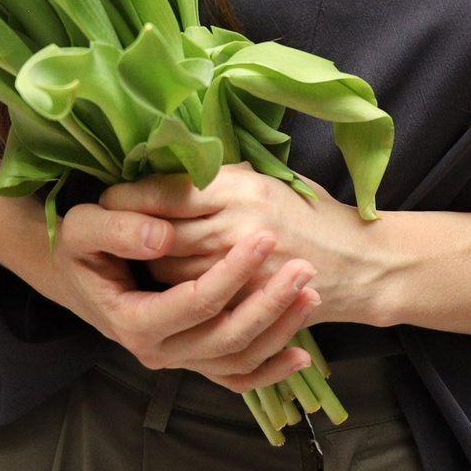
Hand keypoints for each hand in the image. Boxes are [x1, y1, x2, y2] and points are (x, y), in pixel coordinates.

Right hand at [39, 203, 322, 392]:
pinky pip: (235, 376)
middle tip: (303, 267)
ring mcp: (177, 359)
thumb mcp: (82, 228)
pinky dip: (269, 371)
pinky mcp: (191, 358)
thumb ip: (117, 229)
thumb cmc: (79, 247)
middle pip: (225, 337)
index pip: (194, 302)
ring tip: (311, 295)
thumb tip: (162, 238)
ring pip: (237, 359)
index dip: (232, 273)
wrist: (74, 273)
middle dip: (269, 303)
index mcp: (132, 321)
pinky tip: (302, 354)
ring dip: (278, 331)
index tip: (263, 237)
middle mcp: (157, 351)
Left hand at [100, 165, 381, 322]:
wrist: (362, 263)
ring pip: (172, 273)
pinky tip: (167, 289)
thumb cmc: (313, 213)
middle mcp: (239, 226)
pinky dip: (176, 297)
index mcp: (241, 188)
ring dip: (150, 267)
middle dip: (131, 233)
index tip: (110, 194)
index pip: (169, 190)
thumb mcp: (268, 179)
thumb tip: (168, 166)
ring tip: (135, 258)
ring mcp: (244, 270)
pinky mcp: (248, 304)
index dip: (132, 195)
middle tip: (108, 226)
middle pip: (162, 234)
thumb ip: (220, 178)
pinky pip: (196, 304)